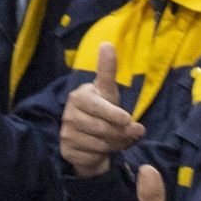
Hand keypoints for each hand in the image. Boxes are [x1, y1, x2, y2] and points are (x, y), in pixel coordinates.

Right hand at [59, 42, 147, 174]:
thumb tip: (107, 43)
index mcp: (79, 97)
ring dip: (116, 144)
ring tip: (120, 139)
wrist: (89, 139)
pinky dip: (104, 155)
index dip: (113, 113)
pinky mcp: (67, 150)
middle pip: (102, 128)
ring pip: (100, 143)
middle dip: (122, 132)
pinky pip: (93, 156)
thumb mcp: (108, 91)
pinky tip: (106, 150)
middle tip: (134, 133)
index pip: (97, 106)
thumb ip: (108, 70)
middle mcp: (69, 114)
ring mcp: (66, 133)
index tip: (128, 119)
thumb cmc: (103, 111)